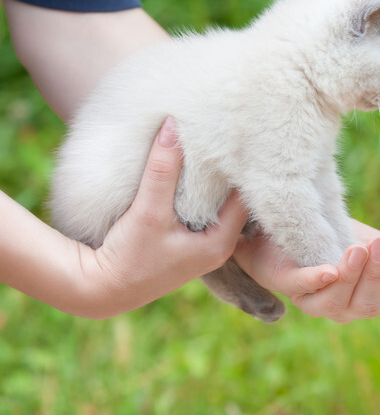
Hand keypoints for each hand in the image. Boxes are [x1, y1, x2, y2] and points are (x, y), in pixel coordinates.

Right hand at [84, 118, 249, 310]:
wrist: (100, 289)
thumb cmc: (127, 256)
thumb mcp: (148, 210)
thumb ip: (162, 169)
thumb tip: (173, 126)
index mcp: (221, 243)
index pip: (244, 196)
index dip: (240, 168)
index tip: (239, 139)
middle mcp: (219, 246)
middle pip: (234, 199)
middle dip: (229, 172)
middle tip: (230, 137)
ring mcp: (204, 246)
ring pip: (218, 205)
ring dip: (214, 182)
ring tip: (216, 148)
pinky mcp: (187, 243)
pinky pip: (203, 211)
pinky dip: (201, 193)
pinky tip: (196, 171)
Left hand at [234, 222, 379, 323]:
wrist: (290, 229)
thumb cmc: (338, 242)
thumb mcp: (377, 249)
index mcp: (365, 300)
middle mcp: (340, 308)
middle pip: (364, 305)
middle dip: (374, 276)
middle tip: (379, 246)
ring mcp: (311, 299)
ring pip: (334, 303)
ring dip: (349, 277)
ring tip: (357, 250)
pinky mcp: (285, 282)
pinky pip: (300, 287)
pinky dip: (315, 281)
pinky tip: (328, 272)